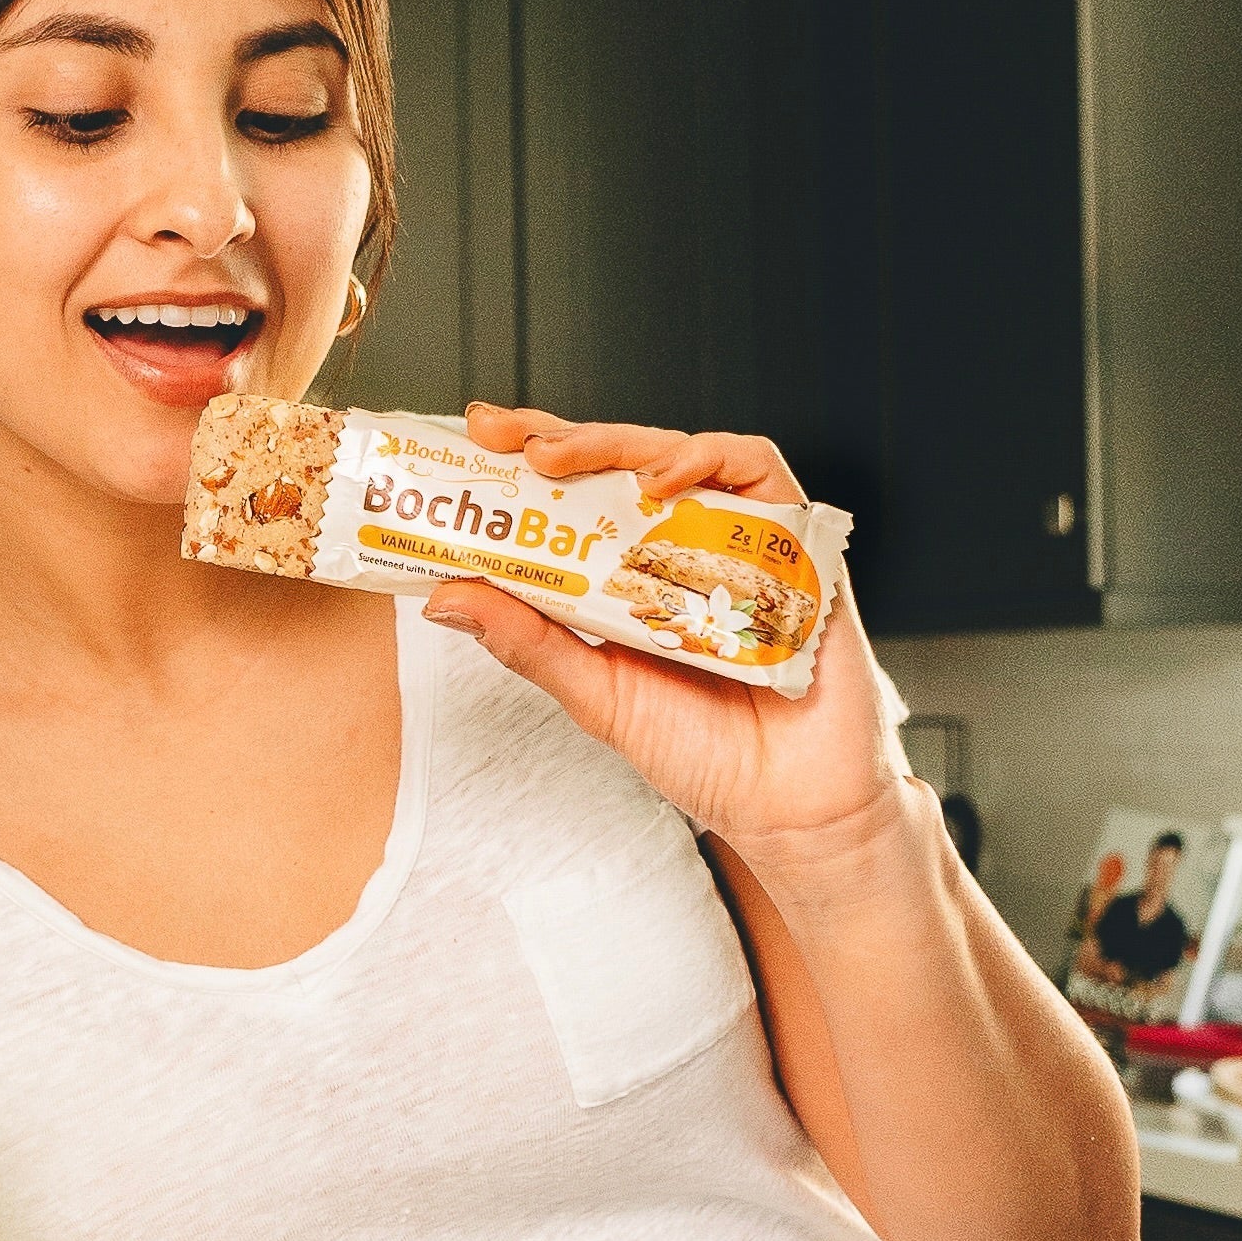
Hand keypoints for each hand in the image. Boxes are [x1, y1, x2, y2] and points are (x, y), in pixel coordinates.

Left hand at [422, 403, 909, 856]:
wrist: (789, 803)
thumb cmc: (701, 752)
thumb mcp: (594, 694)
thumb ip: (528, 643)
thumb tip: (446, 597)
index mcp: (626, 577)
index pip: (573, 499)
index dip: (524, 463)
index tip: (473, 441)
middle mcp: (682, 547)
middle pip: (618, 464)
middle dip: (555, 438)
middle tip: (503, 437)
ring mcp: (738, 539)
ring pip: (677, 454)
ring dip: (615, 444)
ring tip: (557, 458)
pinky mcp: (794, 541)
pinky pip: (756, 472)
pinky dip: (707, 462)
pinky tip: (662, 482)